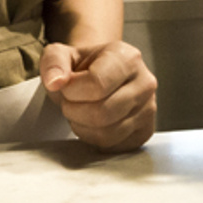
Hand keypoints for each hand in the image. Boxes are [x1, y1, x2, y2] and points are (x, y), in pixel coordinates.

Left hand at [41, 39, 156, 152]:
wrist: (99, 79)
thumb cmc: (82, 68)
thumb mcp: (61, 55)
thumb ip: (54, 63)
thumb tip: (55, 82)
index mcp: (128, 58)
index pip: (97, 84)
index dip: (71, 91)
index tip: (65, 87)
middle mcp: (145, 82)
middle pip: (102, 113)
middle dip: (74, 110)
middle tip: (69, 102)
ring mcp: (149, 109)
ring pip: (107, 133)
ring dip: (81, 126)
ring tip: (79, 111)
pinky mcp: (145, 132)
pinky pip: (113, 146)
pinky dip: (93, 139)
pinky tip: (91, 123)